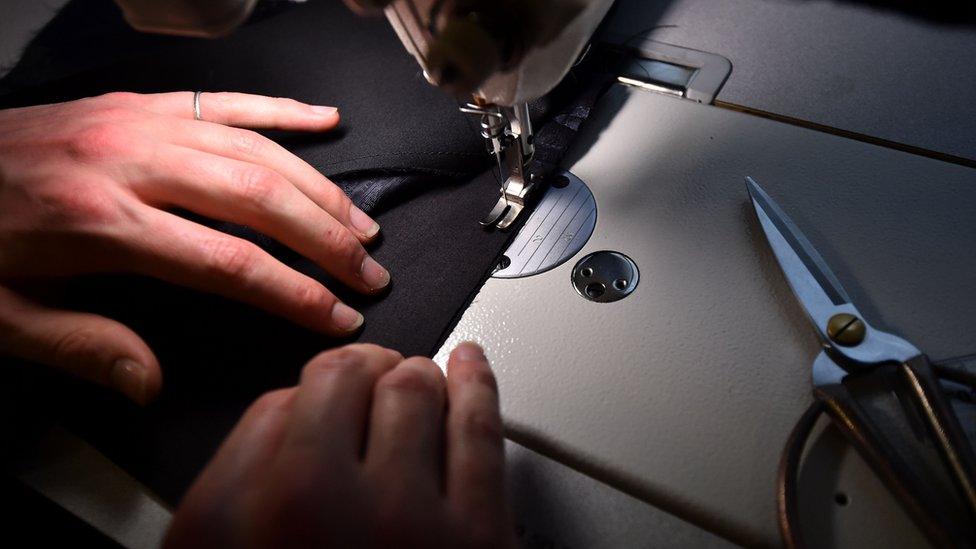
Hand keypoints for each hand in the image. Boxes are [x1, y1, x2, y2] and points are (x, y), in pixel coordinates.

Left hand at [0, 92, 389, 403]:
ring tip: (362, 224)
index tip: (338, 317)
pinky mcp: (138, 103)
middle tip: (371, 272)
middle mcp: (132, 162)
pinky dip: (281, 110)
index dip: (294, 293)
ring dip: (319, 188)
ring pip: (256, 149)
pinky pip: (225, 100)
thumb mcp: (3, 314)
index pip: (228, 262)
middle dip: (327, 240)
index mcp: (102, 221)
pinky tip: (326, 121)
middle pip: (259, 199)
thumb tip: (150, 382)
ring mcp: (139, 123)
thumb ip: (81, 347)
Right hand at [165, 342, 514, 547]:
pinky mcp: (478, 538)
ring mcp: (404, 520)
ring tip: (421, 376)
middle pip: (348, 381)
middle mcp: (315, 507)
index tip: (328, 389)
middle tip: (372, 374)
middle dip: (362, 371)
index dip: (310, 389)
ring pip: (415, 390)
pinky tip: (472, 367)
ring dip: (417, 375)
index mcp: (237, 519)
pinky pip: (480, 428)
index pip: (281, 401)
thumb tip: (285, 415)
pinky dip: (478, 383)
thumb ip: (235, 485)